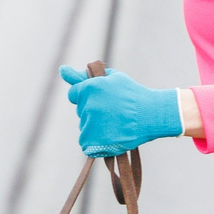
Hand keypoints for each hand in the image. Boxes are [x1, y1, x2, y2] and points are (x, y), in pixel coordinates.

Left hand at [61, 65, 181, 156]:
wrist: (151, 115)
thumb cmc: (133, 94)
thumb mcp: (112, 78)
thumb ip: (86, 76)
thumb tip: (62, 70)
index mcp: (90, 88)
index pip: (74, 94)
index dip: (85, 96)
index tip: (99, 100)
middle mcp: (88, 105)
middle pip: (81, 111)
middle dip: (92, 111)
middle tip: (113, 112)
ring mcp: (91, 124)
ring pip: (84, 127)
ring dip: (95, 127)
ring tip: (115, 124)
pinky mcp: (95, 142)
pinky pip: (86, 144)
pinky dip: (95, 143)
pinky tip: (109, 136)